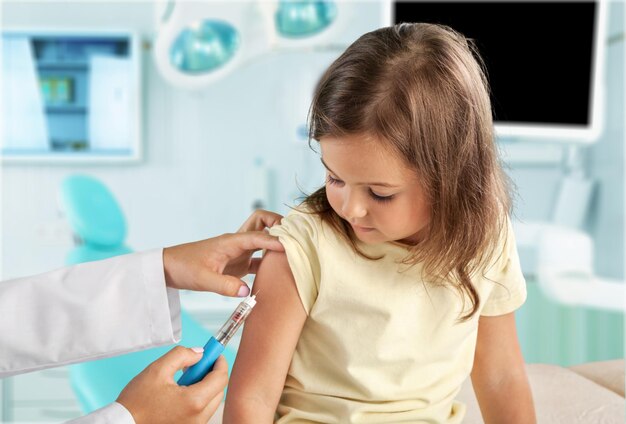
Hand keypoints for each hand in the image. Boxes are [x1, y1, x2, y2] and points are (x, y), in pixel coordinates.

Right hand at [117, 346, 227, 423]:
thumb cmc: (136, 402)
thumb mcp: (158, 369)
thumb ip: (182, 355)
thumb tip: (199, 353)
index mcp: (194, 402)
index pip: (220, 378)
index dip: (219, 362)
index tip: (214, 354)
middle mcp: (199, 417)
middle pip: (218, 390)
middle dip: (212, 373)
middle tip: (198, 363)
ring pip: (211, 401)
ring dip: (205, 386)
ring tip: (184, 378)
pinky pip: (202, 411)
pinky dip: (198, 398)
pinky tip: (181, 391)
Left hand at [163, 210, 283, 296]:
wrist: (170, 268)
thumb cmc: (184, 267)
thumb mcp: (203, 279)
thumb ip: (225, 285)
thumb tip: (246, 291)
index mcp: (231, 241)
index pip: (258, 235)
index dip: (275, 240)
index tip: (289, 247)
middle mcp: (237, 243)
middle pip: (263, 221)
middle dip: (278, 224)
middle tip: (293, 237)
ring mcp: (239, 252)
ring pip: (263, 238)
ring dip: (276, 241)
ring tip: (293, 251)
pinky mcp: (238, 263)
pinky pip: (259, 258)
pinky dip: (270, 260)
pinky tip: (279, 271)